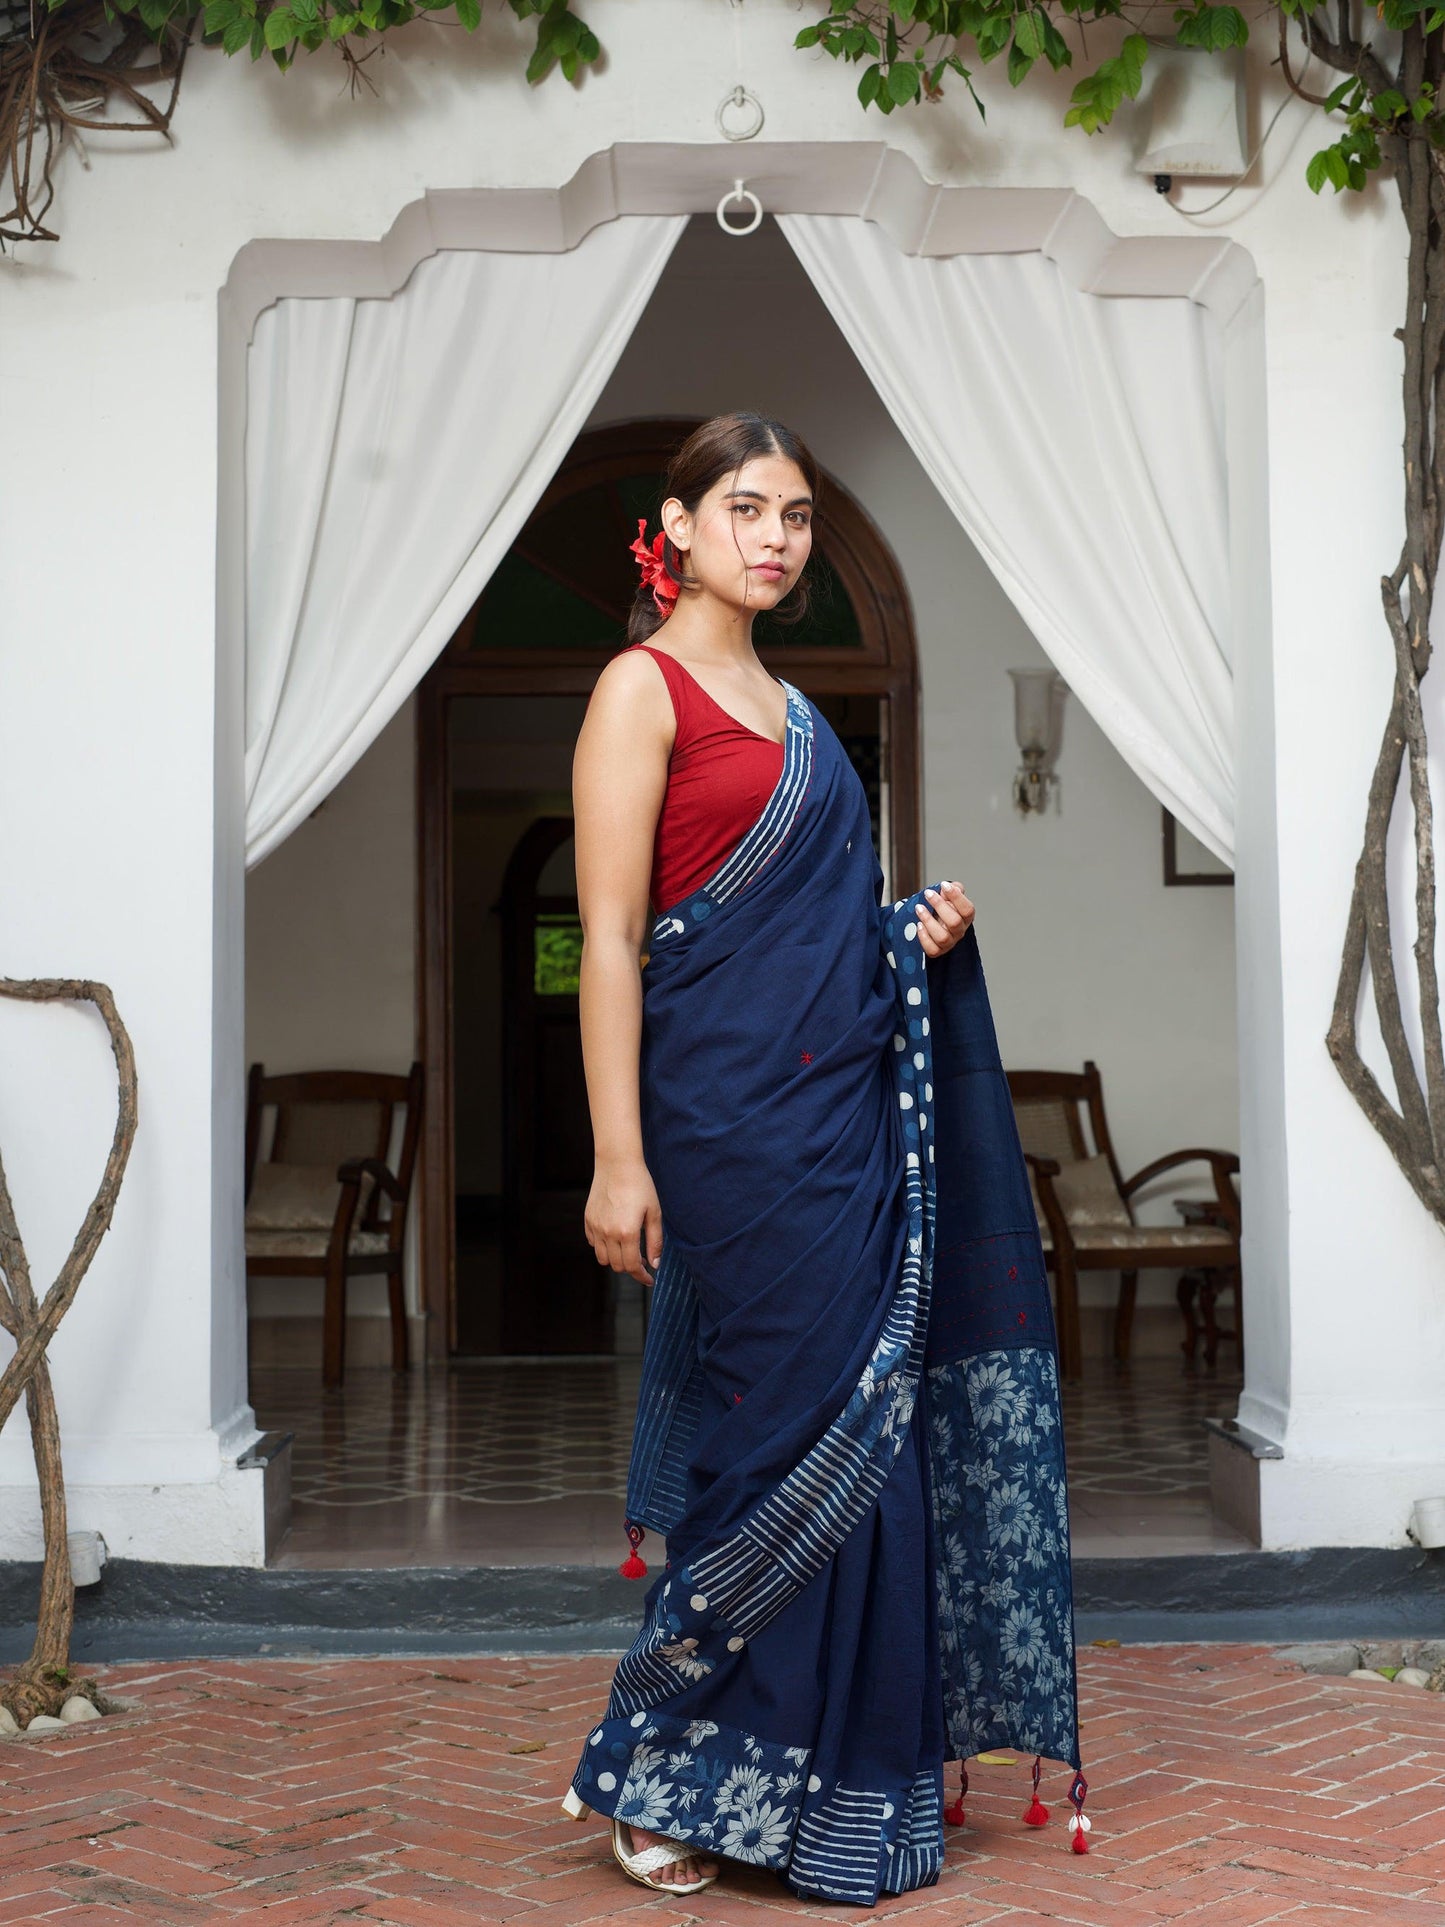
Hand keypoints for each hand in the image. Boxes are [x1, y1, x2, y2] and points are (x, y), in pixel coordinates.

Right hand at [585, 1158, 662, 1284]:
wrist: (617, 1164)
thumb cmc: (640, 1186)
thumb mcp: (654, 1213)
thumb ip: (655, 1241)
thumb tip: (654, 1264)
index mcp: (627, 1233)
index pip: (632, 1266)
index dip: (642, 1276)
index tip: (649, 1279)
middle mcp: (608, 1233)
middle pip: (617, 1265)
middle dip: (631, 1268)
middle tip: (642, 1260)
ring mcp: (595, 1227)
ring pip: (602, 1258)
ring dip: (615, 1259)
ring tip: (627, 1249)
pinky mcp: (588, 1220)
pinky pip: (593, 1243)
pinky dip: (603, 1246)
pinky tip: (615, 1237)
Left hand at [916, 880, 974, 958]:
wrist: (931, 921)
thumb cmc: (941, 909)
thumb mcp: (948, 896)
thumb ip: (952, 889)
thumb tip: (953, 886)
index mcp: (966, 917)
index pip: (968, 910)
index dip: (957, 897)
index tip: (944, 885)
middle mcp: (959, 931)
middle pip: (954, 922)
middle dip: (939, 905)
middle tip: (928, 894)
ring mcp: (949, 942)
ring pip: (943, 937)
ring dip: (929, 920)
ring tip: (919, 908)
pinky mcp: (938, 951)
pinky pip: (932, 949)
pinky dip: (924, 937)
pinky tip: (918, 925)